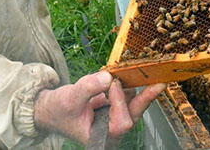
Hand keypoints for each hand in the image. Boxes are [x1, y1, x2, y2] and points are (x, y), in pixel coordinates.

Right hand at [33, 71, 165, 145]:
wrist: (50, 109)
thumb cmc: (58, 110)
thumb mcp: (70, 97)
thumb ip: (89, 88)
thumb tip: (108, 77)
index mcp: (101, 137)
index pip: (121, 122)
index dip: (120, 102)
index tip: (113, 83)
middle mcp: (110, 132)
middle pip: (133, 115)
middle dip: (145, 98)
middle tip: (159, 84)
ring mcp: (113, 121)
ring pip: (132, 106)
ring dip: (136, 89)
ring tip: (141, 72)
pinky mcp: (113, 110)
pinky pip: (126, 98)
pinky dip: (127, 86)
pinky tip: (129, 74)